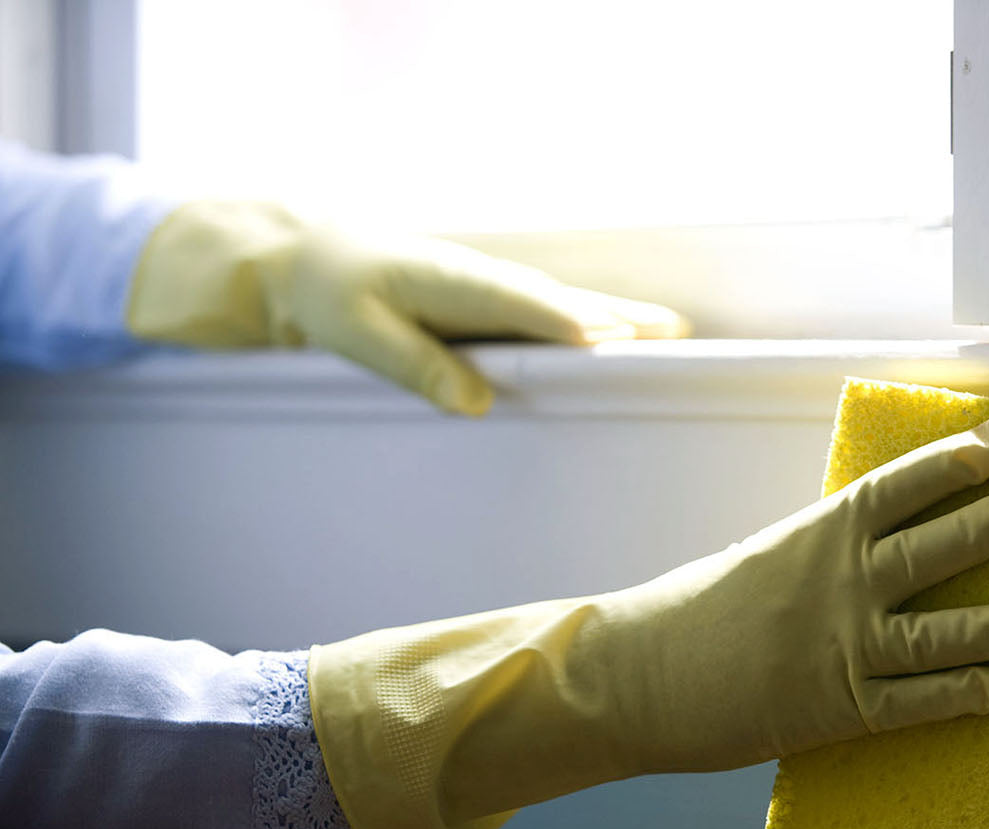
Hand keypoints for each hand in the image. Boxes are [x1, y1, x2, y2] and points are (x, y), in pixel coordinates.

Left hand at [127, 201, 687, 414]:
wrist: (309, 258)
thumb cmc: (330, 293)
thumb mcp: (355, 333)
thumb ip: (414, 364)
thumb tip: (474, 401)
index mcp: (446, 281)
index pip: (513, 301)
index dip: (557, 319)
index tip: (601, 335)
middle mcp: (479, 278)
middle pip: (555, 300)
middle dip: (612, 315)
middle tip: (668, 331)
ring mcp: (488, 287)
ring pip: (559, 303)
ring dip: (612, 316)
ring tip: (666, 331)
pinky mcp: (487, 301)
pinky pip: (545, 313)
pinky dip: (586, 321)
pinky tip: (617, 336)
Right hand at [310, 417, 988, 828]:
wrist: (636, 676)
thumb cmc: (696, 613)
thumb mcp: (765, 558)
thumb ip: (827, 550)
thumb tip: (886, 540)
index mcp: (817, 533)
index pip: (903, 485)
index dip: (961, 460)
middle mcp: (839, 582)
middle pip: (940, 546)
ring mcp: (842, 645)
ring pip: (944, 629)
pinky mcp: (838, 707)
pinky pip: (918, 702)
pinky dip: (966, 696)